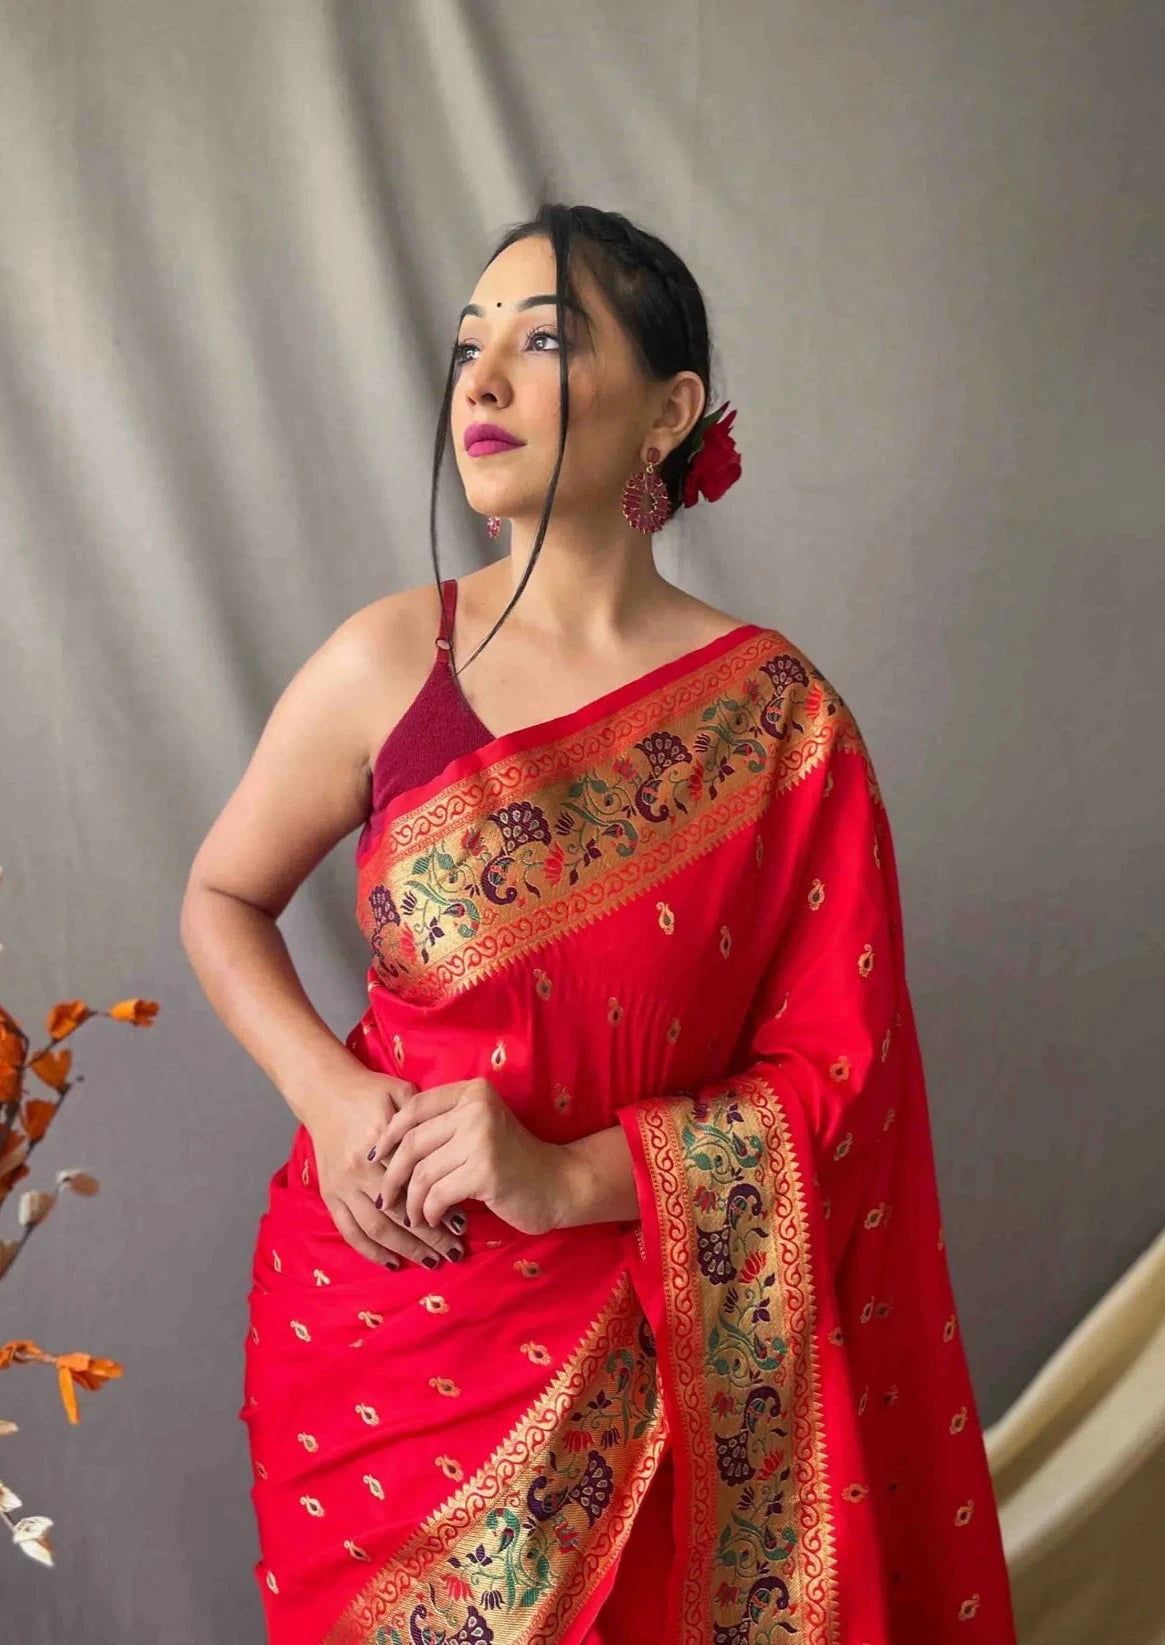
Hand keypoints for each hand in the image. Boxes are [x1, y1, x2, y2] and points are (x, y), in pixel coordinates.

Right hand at [308, 1065, 467, 1269]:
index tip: (464, 1224)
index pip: (416, 1182)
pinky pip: (349, 1231)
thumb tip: (454, 1152)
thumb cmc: (371, 1092)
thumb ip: (425, 1119)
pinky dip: (370, 1251)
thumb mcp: (402, 1093)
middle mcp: (358, 1167)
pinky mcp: (329, 1194)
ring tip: (433, 1261)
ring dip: (405, 1249)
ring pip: (376, 1228)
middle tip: (456, 1252)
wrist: (324, 1091)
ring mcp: (341, 1184)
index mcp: (379, 1140)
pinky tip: (392, 1263)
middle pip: (399, 1212)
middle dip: (429, 1237)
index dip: (440, 1204)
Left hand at [368, 1076, 570, 1238]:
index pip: (415, 1108)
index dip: (389, 1134)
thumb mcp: (478, 1129)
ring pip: (422, 1172)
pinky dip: (429, 1211)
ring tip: (412, 1215)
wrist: (557, 1184)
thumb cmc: (511, 1160)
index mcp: (472, 1092)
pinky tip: (432, 1219)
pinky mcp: (486, 1170)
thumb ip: (443, 1127)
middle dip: (392, 1175)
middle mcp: (476, 1108)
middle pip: (413, 1142)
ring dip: (411, 1200)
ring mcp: (482, 1138)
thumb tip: (384, 1146)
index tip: (375, 1158)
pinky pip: (438, 1194)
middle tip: (385, 1198)